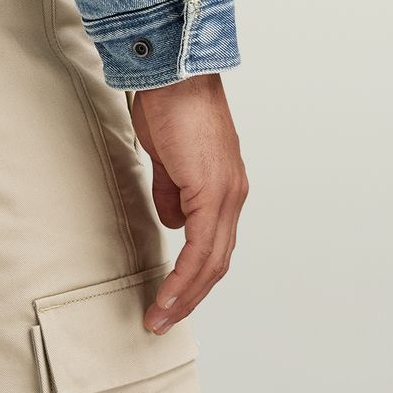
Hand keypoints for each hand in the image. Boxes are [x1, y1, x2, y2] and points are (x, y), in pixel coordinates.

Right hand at [131, 73, 247, 334]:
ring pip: (212, 260)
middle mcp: (232, 194)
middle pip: (218, 261)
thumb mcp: (167, 157)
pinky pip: (200, 246)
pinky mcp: (212, 190)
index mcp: (224, 187)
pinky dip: (183, 275)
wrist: (173, 72)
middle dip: (190, 296)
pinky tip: (167, 293)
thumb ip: (172, 191)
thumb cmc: (168, 104)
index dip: (194, 278)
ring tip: (160, 316)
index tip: (170, 300)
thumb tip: (173, 222)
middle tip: (163, 320)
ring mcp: (226, 193)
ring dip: (185, 294)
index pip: (215, 245)